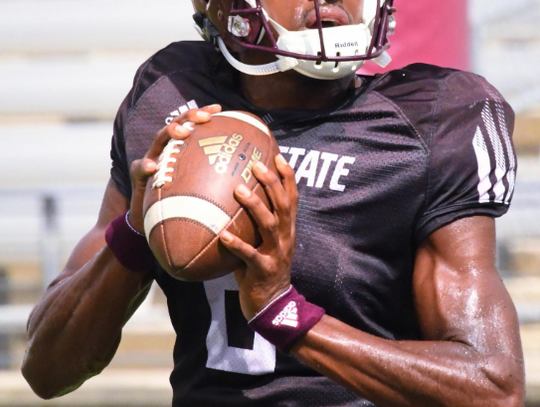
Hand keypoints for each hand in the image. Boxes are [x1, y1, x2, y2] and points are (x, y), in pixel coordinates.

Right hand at [128, 104, 221, 231]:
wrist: (152, 214)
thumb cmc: (180, 197)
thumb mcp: (197, 182)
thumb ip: (211, 173)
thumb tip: (240, 171)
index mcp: (179, 146)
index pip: (190, 124)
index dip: (202, 113)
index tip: (218, 108)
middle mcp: (165, 148)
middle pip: (176, 125)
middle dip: (189, 118)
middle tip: (204, 118)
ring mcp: (151, 158)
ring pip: (158, 139)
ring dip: (171, 132)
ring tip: (182, 132)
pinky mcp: (138, 174)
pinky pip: (139, 167)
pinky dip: (145, 165)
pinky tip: (152, 166)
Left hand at [219, 154, 298, 319]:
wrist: (273, 304)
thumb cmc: (263, 268)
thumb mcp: (265, 243)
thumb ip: (255, 224)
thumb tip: (231, 200)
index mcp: (288, 229)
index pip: (292, 198)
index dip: (287, 177)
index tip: (278, 156)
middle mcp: (285, 238)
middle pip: (283, 205)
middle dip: (272, 182)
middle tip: (256, 164)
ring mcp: (276, 253)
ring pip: (269, 225)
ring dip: (255, 207)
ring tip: (239, 190)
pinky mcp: (263, 270)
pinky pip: (249, 255)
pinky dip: (237, 244)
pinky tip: (223, 234)